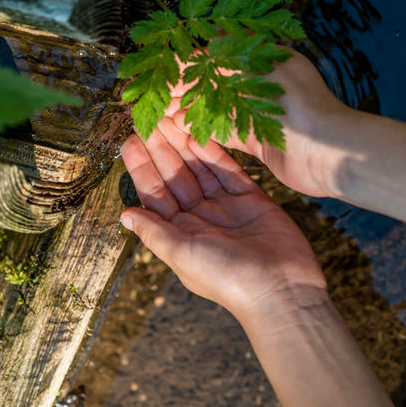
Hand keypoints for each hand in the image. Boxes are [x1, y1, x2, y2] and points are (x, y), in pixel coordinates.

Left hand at [119, 117, 325, 320]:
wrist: (281, 291)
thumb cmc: (227, 280)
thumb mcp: (182, 254)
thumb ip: (153, 231)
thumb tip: (123, 214)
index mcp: (179, 233)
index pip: (154, 193)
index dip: (142, 167)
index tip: (130, 139)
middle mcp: (200, 218)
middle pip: (176, 176)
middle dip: (162, 148)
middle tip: (151, 116)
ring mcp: (226, 207)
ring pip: (201, 169)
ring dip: (185, 144)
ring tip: (173, 115)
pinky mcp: (252, 199)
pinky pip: (229, 170)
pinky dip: (215, 152)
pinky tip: (201, 131)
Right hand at [170, 51, 351, 198]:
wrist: (329, 151)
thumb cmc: (295, 103)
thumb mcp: (249, 73)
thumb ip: (214, 64)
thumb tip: (181, 55)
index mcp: (264, 56)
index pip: (216, 53)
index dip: (187, 60)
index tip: (159, 67)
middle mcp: (261, 82)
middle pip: (213, 81)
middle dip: (183, 88)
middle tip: (152, 95)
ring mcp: (260, 111)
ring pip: (216, 107)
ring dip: (189, 110)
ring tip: (160, 112)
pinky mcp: (259, 139)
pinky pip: (226, 132)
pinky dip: (204, 131)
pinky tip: (181, 129)